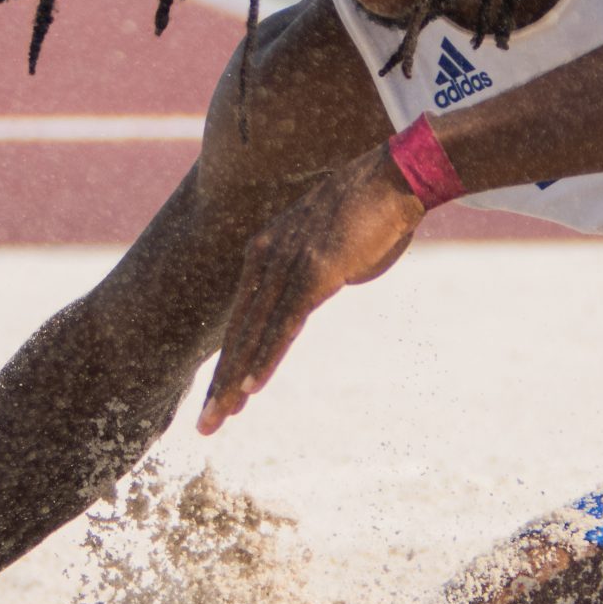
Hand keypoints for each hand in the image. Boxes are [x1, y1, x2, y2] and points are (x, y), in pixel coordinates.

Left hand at [198, 146, 423, 433]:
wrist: (396, 177)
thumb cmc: (373, 210)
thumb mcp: (331, 245)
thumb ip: (316, 271)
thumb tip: (322, 287)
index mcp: (265, 251)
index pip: (242, 319)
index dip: (232, 363)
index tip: (221, 398)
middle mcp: (266, 258)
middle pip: (239, 333)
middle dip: (221, 384)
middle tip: (205, 426)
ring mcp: (288, 263)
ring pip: (255, 334)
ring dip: (236, 381)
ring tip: (221, 418)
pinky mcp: (313, 271)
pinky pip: (284, 325)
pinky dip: (266, 358)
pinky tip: (251, 387)